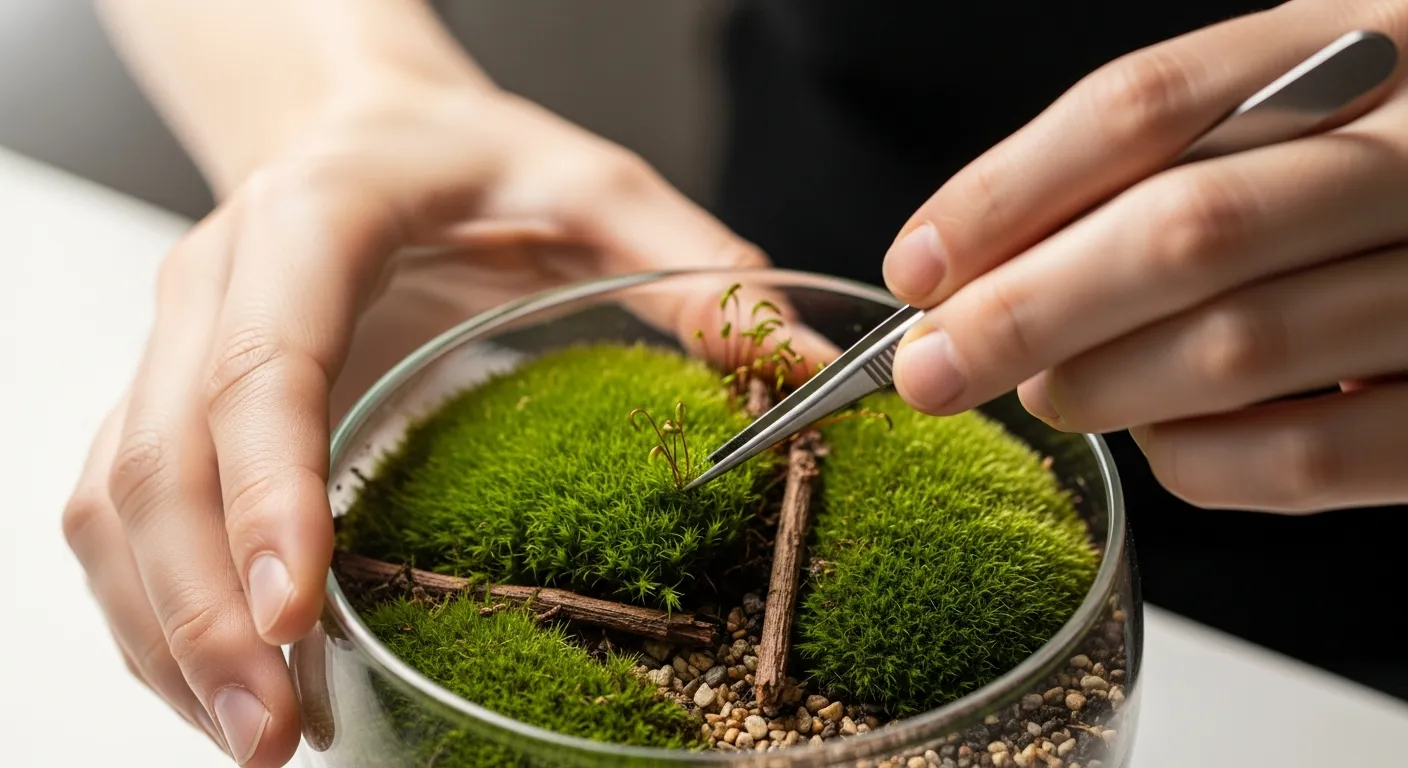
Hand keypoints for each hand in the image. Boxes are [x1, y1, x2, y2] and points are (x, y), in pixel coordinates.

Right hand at [61, 75, 772, 765]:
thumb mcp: (589, 184)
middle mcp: (214, 286)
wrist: (366, 129)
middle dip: (205, 609)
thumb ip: (686, 259)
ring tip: (256, 738)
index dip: (264, 490)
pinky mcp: (169, 396)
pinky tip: (233, 683)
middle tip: (276, 734)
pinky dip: (157, 612)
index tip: (296, 608)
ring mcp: (175, 346)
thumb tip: (783, 355)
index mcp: (310, 225)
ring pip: (116, 506)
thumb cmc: (466, 158)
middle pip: (159, 462)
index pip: (260, 365)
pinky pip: (121, 518)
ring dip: (169, 632)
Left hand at [883, 1, 1407, 512]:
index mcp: (1358, 46)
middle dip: (1025, 313)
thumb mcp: (1287, 107)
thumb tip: (978, 271)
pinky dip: (1194, 461)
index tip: (918, 267)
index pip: (1143, 108)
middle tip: (932, 368)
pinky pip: (1306, 460)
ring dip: (1101, 387)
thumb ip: (1157, 162)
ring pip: (1236, 349)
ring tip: (1049, 391)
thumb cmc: (1374, 163)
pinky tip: (1161, 437)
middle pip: (1181, 231)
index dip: (1005, 195)